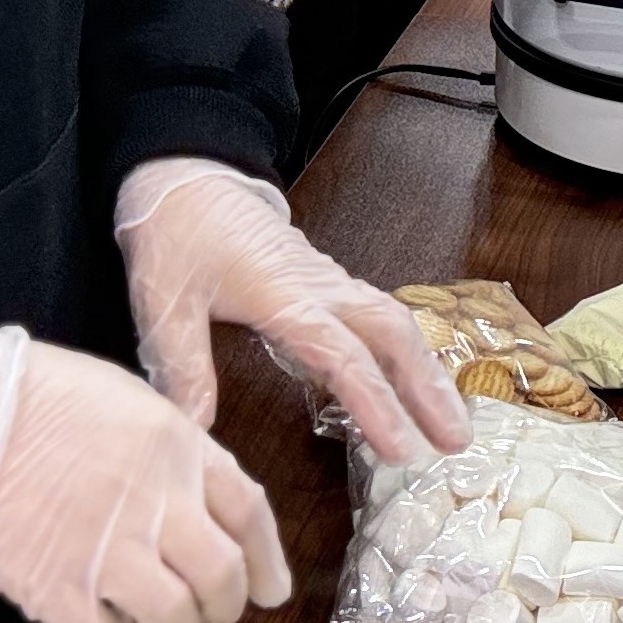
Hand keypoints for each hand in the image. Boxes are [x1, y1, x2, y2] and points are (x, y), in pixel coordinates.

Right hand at [0, 325, 291, 622]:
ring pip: (175, 622)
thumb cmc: (40, 393)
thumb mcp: (131, 399)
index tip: (272, 588)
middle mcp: (157, 504)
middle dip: (227, 605)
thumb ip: (174, 449)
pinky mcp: (56, 591)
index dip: (268, 559)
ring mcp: (109, 553)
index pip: (250, 514)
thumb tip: (198, 495)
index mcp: (179, 450)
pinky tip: (97, 616)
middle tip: (215, 610)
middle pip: (224, 579)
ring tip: (156, 617)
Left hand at [115, 158, 469, 463]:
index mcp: (285, 295)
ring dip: (426, 370)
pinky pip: (378, 315)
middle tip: (458, 441)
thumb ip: (181, 365)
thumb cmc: (176, 233)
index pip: (344, 356)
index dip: (376, 404)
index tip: (402, 448)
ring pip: (394, 323)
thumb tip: (193, 431)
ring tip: (451, 421)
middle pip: (392, 335)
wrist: (186, 174)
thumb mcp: (164, 301)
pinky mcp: (324, 280)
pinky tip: (412, 382)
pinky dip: (405, 350)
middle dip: (430, 388)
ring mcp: (328, 281)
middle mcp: (320, 287)